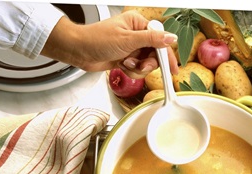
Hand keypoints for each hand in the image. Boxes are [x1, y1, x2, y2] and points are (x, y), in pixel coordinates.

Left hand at [42, 10, 178, 78]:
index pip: (160, 40)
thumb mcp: (127, 39)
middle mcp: (136, 35)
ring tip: (125, 63)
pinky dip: (130, 70)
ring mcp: (131, 48)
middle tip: (140, 66)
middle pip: (154, 54)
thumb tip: (171, 38)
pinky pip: (136, 69)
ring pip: (146, 64)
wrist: (79, 51)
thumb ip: (151, 39)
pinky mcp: (126, 58)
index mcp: (138, 24)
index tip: (172, 69)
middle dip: (147, 64)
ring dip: (137, 68)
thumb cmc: (97, 40)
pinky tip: (121, 65)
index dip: (166, 56)